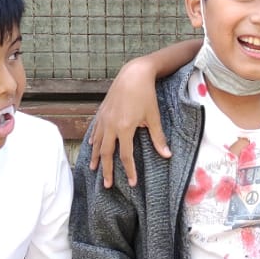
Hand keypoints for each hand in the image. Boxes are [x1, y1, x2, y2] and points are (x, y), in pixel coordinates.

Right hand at [90, 59, 171, 187]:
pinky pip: (95, 130)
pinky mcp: (102, 112)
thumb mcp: (153, 117)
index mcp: (125, 128)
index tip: (132, 183)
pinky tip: (92, 146)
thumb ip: (158, 138)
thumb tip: (167, 155)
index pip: (125, 156)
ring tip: (94, 169)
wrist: (133, 74)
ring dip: (96, 157)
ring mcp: (104, 118)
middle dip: (107, 170)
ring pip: (97, 143)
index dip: (129, 170)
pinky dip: (94, 140)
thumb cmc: (146, 95)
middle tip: (107, 185)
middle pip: (106, 153)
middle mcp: (111, 126)